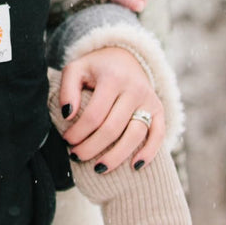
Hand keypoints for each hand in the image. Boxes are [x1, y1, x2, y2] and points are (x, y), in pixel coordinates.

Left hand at [57, 46, 164, 172]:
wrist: (125, 56)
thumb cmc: (95, 68)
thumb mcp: (76, 69)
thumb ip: (67, 89)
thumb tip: (68, 115)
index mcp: (113, 78)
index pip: (94, 114)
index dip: (78, 132)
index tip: (67, 141)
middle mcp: (134, 88)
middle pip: (113, 128)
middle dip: (92, 147)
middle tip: (76, 156)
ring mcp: (149, 100)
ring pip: (135, 135)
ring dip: (116, 156)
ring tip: (98, 168)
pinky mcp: (159, 109)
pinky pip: (159, 134)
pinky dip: (150, 152)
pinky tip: (135, 167)